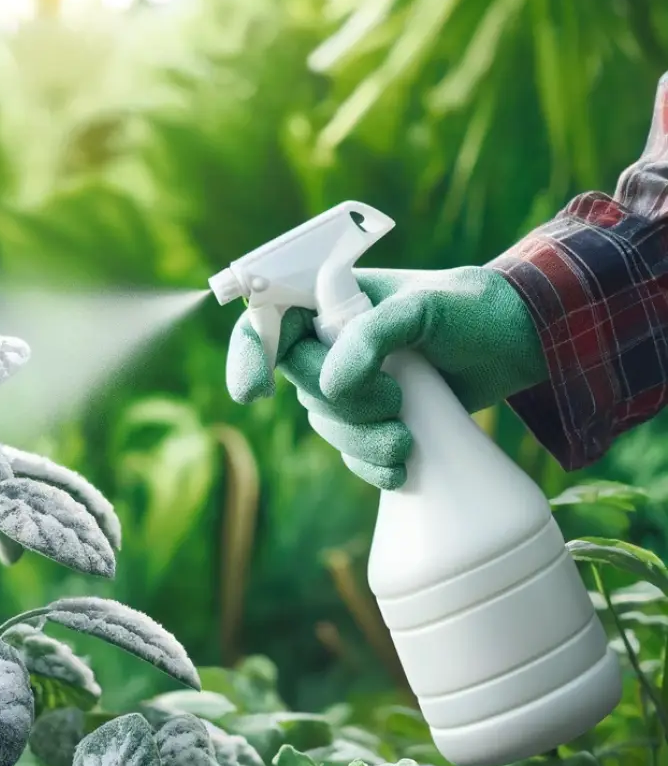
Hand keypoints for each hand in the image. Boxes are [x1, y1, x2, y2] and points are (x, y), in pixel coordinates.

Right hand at [226, 267, 546, 488]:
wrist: (517, 346)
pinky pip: (348, 450)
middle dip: (343, 404)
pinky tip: (399, 466)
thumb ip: (373, 335)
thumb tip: (332, 385)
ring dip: (361, 439)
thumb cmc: (471, 311)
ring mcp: (349, 382)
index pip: (266, 322)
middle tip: (395, 398)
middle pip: (297, 384)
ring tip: (407, 438)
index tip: (254, 393)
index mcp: (328, 299)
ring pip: (324, 422)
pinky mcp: (371, 417)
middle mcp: (329, 341)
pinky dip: (369, 463)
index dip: (249, 355)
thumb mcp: (426, 308)